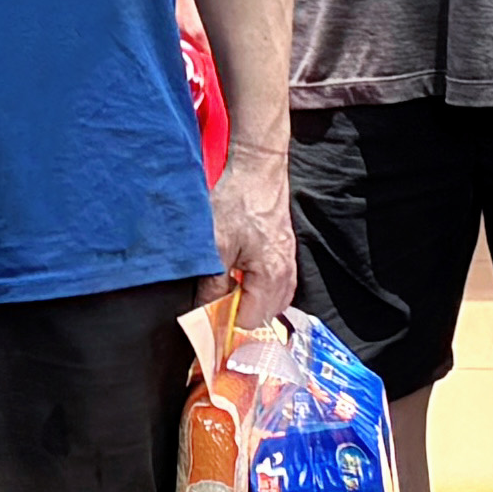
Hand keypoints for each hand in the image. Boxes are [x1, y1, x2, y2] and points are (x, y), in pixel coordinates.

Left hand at [211, 143, 294, 329]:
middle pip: (264, 315)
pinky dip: (257, 286)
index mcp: (271, 276)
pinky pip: (275, 284)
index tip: (208, 309)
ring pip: (271, 301)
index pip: (250, 321)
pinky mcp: (285, 252)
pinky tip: (240, 272)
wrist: (257, 170)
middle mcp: (286, 274)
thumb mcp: (216, 246)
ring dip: (249, 299)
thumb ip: (212, 285)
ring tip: (228, 283)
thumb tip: (204, 314)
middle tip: (217, 294)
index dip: (226, 319)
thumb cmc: (237, 202)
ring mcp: (288, 263)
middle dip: (239, 311)